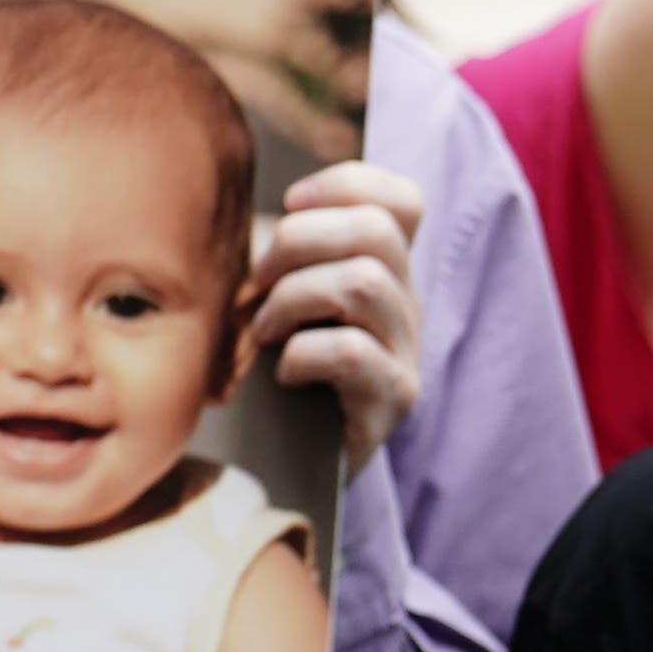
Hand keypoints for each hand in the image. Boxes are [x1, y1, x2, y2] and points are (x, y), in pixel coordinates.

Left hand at [248, 160, 426, 463]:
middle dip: (300, 241)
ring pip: (364, 283)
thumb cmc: (274, 374)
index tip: (291, 205)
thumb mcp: (278, 299)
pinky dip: (301, 354)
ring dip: (294, 297)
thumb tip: (246, 211)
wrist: (292, 467)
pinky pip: (352, 352)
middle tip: (258, 280)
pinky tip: (280, 374)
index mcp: (384, 272)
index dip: (348, 184)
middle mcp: (406, 307)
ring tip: (263, 329)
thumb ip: (280, 254)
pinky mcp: (391, 401)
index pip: (403, 201)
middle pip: (377, 231)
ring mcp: (405, 354)